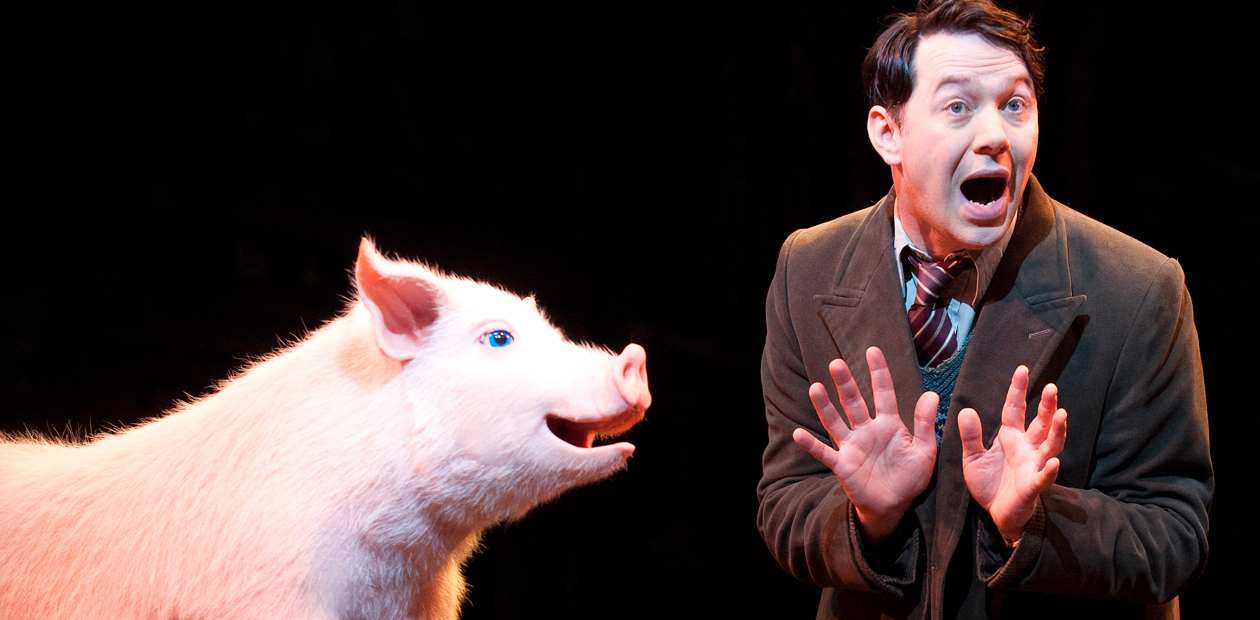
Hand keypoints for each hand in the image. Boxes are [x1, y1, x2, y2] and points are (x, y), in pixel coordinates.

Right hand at [792, 347, 938, 545]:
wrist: (895, 507)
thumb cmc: (910, 478)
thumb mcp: (925, 450)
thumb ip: (925, 423)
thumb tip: (931, 394)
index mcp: (889, 424)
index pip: (883, 393)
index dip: (878, 373)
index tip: (872, 351)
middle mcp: (867, 430)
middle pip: (854, 402)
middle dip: (845, 383)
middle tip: (836, 364)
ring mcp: (852, 446)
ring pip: (836, 421)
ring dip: (825, 406)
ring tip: (815, 387)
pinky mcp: (843, 465)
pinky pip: (824, 452)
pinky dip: (811, 444)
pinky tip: (798, 434)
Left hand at [959, 365, 1066, 542]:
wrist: (997, 513)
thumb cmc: (990, 483)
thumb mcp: (972, 458)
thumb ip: (970, 437)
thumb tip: (966, 410)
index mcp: (1010, 438)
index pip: (1015, 409)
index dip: (1018, 390)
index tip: (1021, 369)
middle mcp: (1026, 448)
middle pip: (1040, 423)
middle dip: (1046, 406)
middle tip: (1051, 387)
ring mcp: (1033, 466)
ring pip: (1050, 445)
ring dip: (1057, 431)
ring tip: (1062, 414)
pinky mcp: (1033, 486)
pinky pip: (1043, 477)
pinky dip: (1049, 470)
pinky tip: (1054, 461)